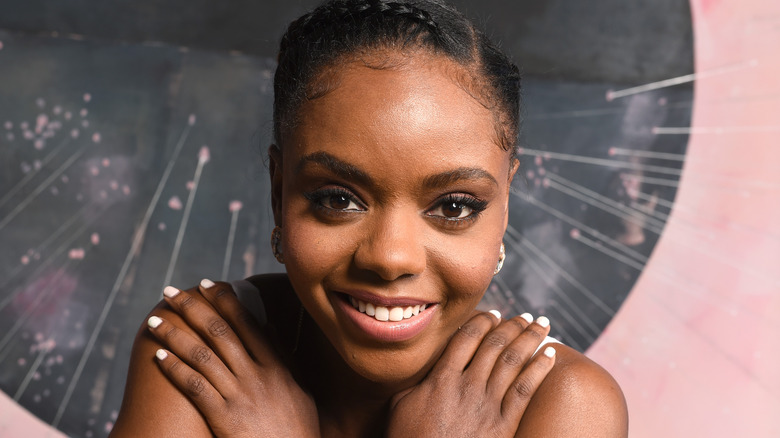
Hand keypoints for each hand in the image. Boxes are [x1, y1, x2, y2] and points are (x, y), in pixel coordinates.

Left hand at [146, 280, 319, 437]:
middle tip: (170, 291)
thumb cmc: (297, 429)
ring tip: (154, 320)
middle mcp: (257, 375)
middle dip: (191, 308)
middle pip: (219, 332)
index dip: (224, 300)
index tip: (206, 283)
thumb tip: (270, 326)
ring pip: (201, 355)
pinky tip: (158, 356)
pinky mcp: (224, 418)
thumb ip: (285, 357)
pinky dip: (175, 369)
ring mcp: (240, 396)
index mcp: (277, 365)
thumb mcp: (300, 389)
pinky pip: (194, 387)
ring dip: (174, 334)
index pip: (247, 322)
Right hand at [387, 311, 555, 437]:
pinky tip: (549, 355)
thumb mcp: (401, 406)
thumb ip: (417, 381)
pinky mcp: (503, 426)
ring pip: (513, 362)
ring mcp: (487, 406)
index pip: (466, 339)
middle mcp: (467, 387)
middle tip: (525, 316)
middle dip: (512, 326)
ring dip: (529, 339)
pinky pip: (525, 391)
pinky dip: (539, 369)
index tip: (494, 315)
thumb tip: (427, 364)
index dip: (482, 322)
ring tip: (542, 325)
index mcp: (441, 380)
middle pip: (494, 346)